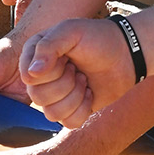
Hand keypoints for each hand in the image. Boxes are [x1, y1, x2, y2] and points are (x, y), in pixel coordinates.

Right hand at [19, 18, 134, 127]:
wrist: (124, 53)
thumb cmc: (97, 38)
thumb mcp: (71, 31)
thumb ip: (47, 47)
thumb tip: (30, 75)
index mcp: (34, 55)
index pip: (29, 77)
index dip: (51, 71)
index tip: (67, 57)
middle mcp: (40, 76)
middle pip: (37, 97)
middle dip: (64, 84)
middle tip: (77, 69)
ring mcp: (55, 95)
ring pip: (51, 113)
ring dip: (74, 97)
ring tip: (84, 79)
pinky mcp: (71, 110)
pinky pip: (68, 123)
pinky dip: (83, 109)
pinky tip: (89, 93)